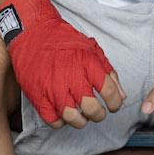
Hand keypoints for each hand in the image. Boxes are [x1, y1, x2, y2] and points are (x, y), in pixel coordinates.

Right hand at [0, 0, 126, 128]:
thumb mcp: (92, 49)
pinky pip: (53, 120)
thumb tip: (121, 95)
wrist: (33, 33)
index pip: (109, 92)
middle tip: (98, 112)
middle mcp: (71, 77)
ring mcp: (53, 88)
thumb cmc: (63, 40)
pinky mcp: (38, 96)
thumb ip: (109, 72)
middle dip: (99, 115)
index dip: (115, 103)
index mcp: (87, 63)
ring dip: (81, 121)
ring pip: (72, 118)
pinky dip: (61, 121)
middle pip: (92, 109)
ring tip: (82, 115)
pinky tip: (65, 112)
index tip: (114, 106)